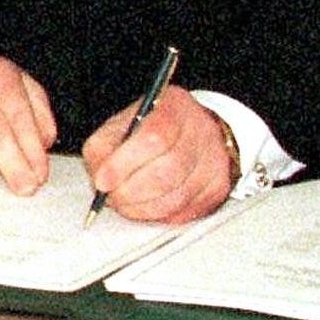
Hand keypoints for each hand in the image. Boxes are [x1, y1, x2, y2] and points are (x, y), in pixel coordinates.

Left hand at [81, 87, 233, 222]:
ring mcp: (214, 160)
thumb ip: (106, 144)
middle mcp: (201, 131)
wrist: (197, 130)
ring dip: (143, 207)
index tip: (103, 180)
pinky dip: (160, 214)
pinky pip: (185, 211)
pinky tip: (148, 204)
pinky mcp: (218, 187)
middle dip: (131, 192)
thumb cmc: (154, 126)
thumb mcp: (124, 123)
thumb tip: (100, 177)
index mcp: (175, 106)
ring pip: (176, 197)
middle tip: (112, 196)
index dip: (123, 164)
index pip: (153, 138)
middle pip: (166, 173)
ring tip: (125, 203)